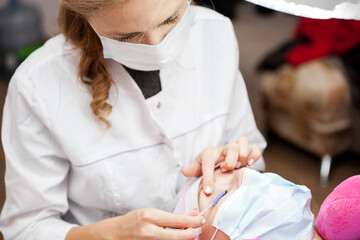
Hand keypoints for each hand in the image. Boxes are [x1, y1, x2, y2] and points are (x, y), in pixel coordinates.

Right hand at [66, 208, 205, 239]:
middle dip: (192, 233)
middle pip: (181, 236)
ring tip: (183, 232)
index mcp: (150, 217)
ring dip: (182, 238)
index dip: (194, 221)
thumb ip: (171, 217)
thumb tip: (192, 214)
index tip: (201, 219)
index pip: (179, 221)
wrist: (114, 235)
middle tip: (195, 230)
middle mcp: (150, 232)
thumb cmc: (133, 222)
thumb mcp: (151, 214)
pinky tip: (173, 237)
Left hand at [182, 137, 261, 195]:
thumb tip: (184, 171)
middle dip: (230, 160)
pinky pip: (254, 148)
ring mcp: (236, 147)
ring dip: (243, 155)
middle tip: (226, 171)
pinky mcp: (247, 150)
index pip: (208, 162)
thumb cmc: (207, 163)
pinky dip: (254, 155)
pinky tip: (250, 165)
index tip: (208, 191)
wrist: (217, 157)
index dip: (208, 177)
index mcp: (210, 152)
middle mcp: (224, 148)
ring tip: (240, 167)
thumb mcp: (197, 166)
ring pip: (242, 143)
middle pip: (230, 147)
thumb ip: (192, 169)